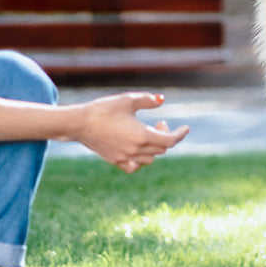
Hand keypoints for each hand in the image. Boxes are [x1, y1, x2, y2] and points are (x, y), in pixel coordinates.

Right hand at [69, 93, 188, 172]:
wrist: (79, 123)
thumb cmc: (104, 108)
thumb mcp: (128, 100)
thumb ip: (148, 100)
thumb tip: (162, 100)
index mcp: (141, 135)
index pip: (169, 141)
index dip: (180, 134)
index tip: (186, 128)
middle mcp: (135, 150)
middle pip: (161, 149)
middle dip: (166, 136)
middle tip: (159, 122)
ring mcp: (125, 158)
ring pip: (150, 159)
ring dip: (155, 147)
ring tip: (149, 133)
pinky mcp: (115, 160)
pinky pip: (134, 166)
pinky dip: (141, 160)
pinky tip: (139, 150)